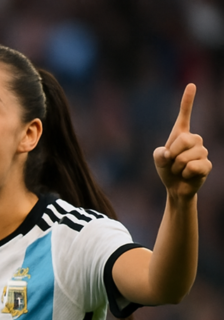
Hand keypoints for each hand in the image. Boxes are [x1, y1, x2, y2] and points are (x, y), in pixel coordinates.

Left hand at [153, 83, 211, 199]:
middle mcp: (195, 140)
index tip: (191, 85)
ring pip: (186, 156)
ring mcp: (203, 152)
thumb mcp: (159, 160)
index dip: (188, 101)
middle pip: (184, 139)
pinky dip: (185, 174)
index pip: (184, 115)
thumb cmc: (168, 170)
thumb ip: (159, 154)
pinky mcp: (207, 165)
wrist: (176, 187)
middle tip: (173, 163)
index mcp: (181, 135)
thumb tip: (170, 154)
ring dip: (177, 167)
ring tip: (180, 170)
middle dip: (174, 153)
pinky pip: (192, 167)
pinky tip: (188, 175)